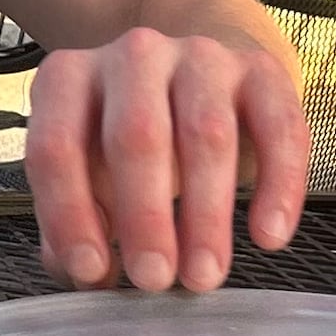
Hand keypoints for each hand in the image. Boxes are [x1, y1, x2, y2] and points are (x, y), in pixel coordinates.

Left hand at [21, 25, 309, 292]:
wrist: (198, 76)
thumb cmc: (132, 141)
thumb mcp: (88, 174)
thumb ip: (76, 222)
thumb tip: (89, 276)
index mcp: (70, 79)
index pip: (56, 146)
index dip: (70, 213)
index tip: (92, 271)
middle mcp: (133, 55)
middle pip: (136, 135)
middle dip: (144, 216)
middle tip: (153, 279)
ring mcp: (200, 56)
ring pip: (207, 133)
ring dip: (206, 213)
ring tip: (203, 274)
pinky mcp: (261, 71)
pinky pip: (278, 128)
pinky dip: (278, 187)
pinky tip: (268, 237)